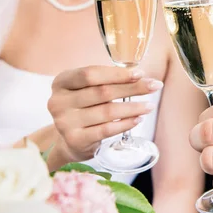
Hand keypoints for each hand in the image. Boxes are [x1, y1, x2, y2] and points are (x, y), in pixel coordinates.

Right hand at [47, 66, 162, 161]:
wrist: (69, 139)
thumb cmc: (84, 107)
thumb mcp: (87, 89)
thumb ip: (106, 80)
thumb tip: (139, 75)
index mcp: (61, 82)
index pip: (90, 74)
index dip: (116, 73)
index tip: (140, 73)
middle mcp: (58, 101)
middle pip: (102, 92)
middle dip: (132, 88)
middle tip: (154, 86)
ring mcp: (65, 122)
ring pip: (107, 112)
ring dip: (133, 107)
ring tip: (150, 105)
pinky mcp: (75, 139)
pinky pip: (106, 130)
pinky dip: (125, 123)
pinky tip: (138, 119)